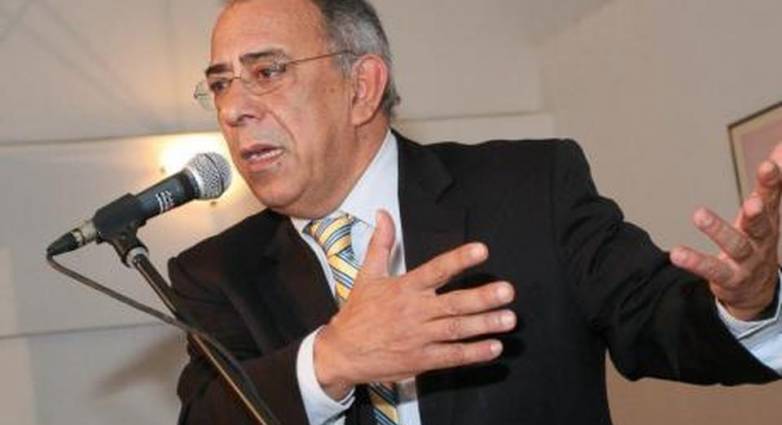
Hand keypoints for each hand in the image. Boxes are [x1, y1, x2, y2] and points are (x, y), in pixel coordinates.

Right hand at [313, 210, 515, 399]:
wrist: (341, 352)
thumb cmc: (357, 313)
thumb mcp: (367, 275)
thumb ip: (381, 244)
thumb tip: (383, 214)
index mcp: (404, 288)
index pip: (436, 270)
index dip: (459, 259)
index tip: (482, 250)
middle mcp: (414, 311)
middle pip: (453, 303)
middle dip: (482, 297)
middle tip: (507, 291)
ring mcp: (418, 337)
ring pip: (456, 329)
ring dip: (484, 325)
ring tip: (509, 319)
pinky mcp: (420, 360)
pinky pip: (451, 356)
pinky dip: (473, 353)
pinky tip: (493, 347)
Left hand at [671, 144, 781, 320]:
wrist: (758, 289)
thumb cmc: (757, 239)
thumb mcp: (765, 210)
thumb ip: (772, 182)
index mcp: (768, 219)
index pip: (772, 198)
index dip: (772, 182)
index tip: (768, 165)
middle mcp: (761, 240)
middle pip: (761, 224)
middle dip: (757, 212)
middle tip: (752, 202)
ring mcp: (746, 261)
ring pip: (735, 245)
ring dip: (718, 230)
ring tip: (698, 214)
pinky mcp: (729, 278)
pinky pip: (711, 269)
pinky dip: (695, 262)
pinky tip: (676, 254)